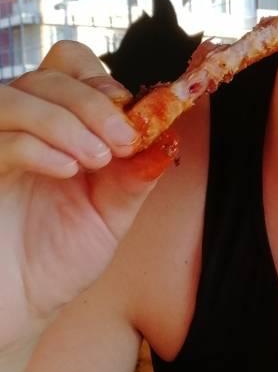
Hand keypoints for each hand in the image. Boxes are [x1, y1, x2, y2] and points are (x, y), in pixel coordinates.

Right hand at [0, 42, 170, 347]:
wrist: (19, 305)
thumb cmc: (57, 259)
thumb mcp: (112, 215)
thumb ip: (136, 176)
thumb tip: (167, 137)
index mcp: (57, 124)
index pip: (73, 66)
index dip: (105, 84)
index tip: (136, 121)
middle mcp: (22, 124)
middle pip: (51, 74)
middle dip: (95, 103)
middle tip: (123, 142)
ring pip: (20, 94)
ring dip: (68, 121)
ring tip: (97, 159)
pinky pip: (2, 137)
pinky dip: (39, 145)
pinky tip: (67, 170)